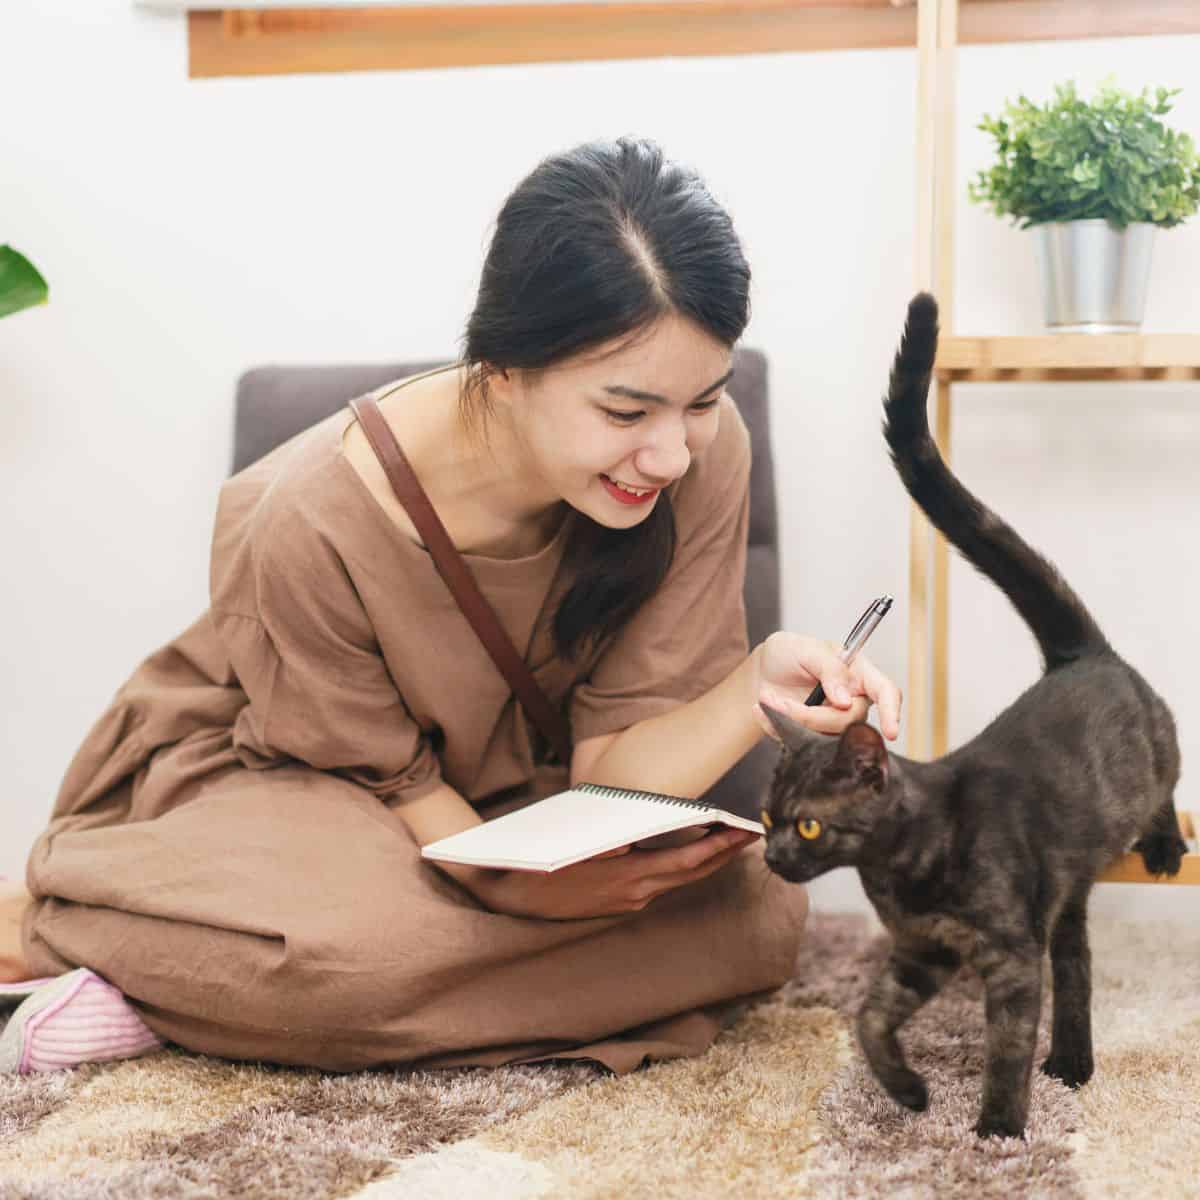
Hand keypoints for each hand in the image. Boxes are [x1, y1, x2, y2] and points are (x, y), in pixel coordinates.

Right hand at [473, 827, 759, 919]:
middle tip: (752, 833)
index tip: (743, 832)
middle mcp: (636, 892)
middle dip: (725, 853)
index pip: (686, 860)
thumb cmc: (540, 863)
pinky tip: (693, 854)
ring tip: (732, 840)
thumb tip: (627, 841)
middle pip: (693, 872)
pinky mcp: (621, 901)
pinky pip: (663, 883)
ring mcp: (630, 899)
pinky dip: (685, 867)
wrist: (512, 894)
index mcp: (628, 877)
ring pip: (681, 879)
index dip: (718, 847)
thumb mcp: (570, 850)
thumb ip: (601, 845)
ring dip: (709, 861)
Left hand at [751, 631, 901, 741]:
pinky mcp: (814, 736)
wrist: (763, 670)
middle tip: (779, 701)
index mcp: (858, 673)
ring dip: (790, 721)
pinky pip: (801, 743)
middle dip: (812, 716)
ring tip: (767, 698)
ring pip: (825, 737)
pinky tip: (764, 709)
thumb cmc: (789, 653)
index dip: (891, 712)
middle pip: (849, 721)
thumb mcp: (804, 648)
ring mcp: (833, 721)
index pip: (885, 692)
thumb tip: (845, 699)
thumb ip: (828, 668)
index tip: (891, 732)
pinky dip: (777, 727)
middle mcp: (851, 700)